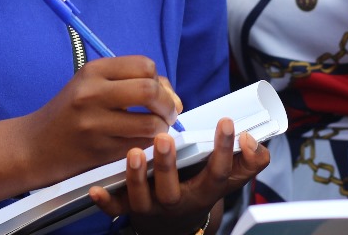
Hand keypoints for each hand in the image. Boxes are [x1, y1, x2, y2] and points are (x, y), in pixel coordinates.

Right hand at [18, 56, 183, 186]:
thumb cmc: (71, 112)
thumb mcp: (92, 85)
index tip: (161, 93)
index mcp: (93, 71)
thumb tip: (173, 95)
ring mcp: (94, 124)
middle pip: (150, 90)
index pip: (145, 65)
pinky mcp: (97, 151)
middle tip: (168, 114)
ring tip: (157, 130)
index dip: (160, 80)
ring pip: (149, 123)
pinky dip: (148, 145)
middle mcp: (92, 93)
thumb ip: (130, 82)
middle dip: (168, 104)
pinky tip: (142, 142)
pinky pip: (138, 146)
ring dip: (162, 128)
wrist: (35, 146)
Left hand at [89, 117, 269, 234]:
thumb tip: (252, 139)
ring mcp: (152, 207)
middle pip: (173, 190)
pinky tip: (96, 189)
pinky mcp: (130, 208)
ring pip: (142, 199)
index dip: (224, 150)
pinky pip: (116, 209)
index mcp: (204, 191)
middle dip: (168, 165)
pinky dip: (106, 201)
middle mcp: (178, 202)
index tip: (227, 123)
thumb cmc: (203, 186)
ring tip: (134, 152)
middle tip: (165, 137)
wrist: (175, 223)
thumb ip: (249, 159)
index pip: (218, 172)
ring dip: (137, 178)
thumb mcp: (230, 177)